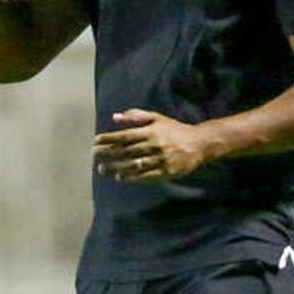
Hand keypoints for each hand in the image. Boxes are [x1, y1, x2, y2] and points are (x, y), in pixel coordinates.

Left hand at [93, 109, 215, 182]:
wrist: (199, 143)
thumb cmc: (174, 129)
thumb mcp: (157, 118)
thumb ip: (136, 116)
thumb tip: (115, 117)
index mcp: (150, 132)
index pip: (125, 136)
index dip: (109, 139)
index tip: (95, 141)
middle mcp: (154, 145)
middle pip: (126, 151)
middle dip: (108, 153)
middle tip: (94, 155)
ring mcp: (160, 160)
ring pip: (134, 165)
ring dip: (116, 167)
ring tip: (102, 169)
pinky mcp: (166, 171)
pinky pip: (146, 176)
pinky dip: (132, 177)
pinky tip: (121, 177)